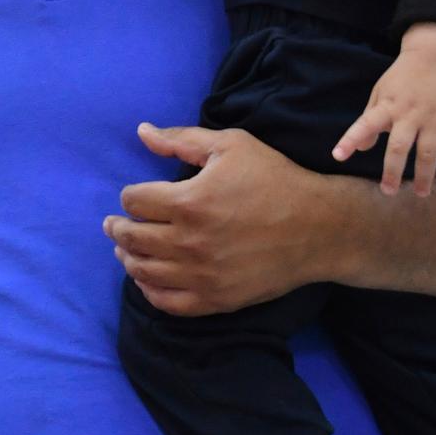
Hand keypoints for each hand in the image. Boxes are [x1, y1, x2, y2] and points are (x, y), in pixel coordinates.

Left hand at [107, 124, 333, 315]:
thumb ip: (181, 140)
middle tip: (115, 225)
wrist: (319, 228)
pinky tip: (147, 278)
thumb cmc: (275, 179)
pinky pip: (167, 302)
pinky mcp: (216, 299)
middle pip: (131, 237)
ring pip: (142, 270)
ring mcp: (202, 275)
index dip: (130, 196)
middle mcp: (189, 241)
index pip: (133, 201)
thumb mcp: (231, 146)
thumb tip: (142, 132)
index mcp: (189, 201)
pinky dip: (149, 290)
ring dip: (127, 258)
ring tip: (126, 250)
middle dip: (118, 228)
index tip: (135, 197)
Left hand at [332, 23, 435, 196]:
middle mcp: (410, 114)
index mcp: (388, 106)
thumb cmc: (404, 76)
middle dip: (392, 172)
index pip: (364, 124)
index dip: (350, 139)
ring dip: (424, 175)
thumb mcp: (381, 92)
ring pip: (429, 152)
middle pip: (399, 147)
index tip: (338, 156)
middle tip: (388, 192)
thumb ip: (370, 120)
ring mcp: (434, 118)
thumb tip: (362, 149)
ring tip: (420, 193)